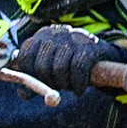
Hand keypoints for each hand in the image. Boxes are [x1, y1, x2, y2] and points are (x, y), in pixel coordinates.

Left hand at [9, 24, 125, 92]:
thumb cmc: (70, 64)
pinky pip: (78, 69)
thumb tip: (22, 94)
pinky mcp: (90, 46)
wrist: (104, 58)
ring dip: (64, 84)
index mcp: (42, 36)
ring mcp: (74, 37)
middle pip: (42, 65)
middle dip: (48, 83)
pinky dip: (77, 85)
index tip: (38, 84)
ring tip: (69, 87)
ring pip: (59, 68)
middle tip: (57, 87)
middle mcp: (56, 33)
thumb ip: (34, 80)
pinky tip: (79, 90)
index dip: (28, 75)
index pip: (25, 56)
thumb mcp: (50, 69)